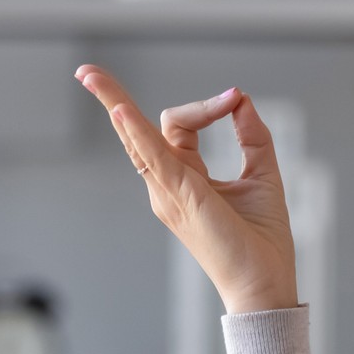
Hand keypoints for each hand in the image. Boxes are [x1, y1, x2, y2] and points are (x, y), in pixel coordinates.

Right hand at [74, 63, 299, 313]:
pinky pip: (154, 159)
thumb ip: (253, 136)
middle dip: (114, 96)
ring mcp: (168, 193)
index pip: (177, 126)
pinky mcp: (182, 198)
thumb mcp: (263, 174)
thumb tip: (241, 99)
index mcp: (183, 179)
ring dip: (114, 103)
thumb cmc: (261, 240)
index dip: (206, 107)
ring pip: (136, 139)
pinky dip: (139, 134)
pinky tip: (122, 112)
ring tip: (90, 75)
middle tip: (88, 71)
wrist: (265, 282)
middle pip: (141, 130)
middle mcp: (167, 185)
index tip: (236, 100)